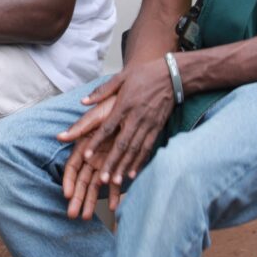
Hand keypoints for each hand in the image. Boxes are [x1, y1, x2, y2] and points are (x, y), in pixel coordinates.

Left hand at [58, 57, 175, 205]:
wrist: (172, 75)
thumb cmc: (144, 75)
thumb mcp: (121, 77)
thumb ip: (102, 91)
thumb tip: (83, 101)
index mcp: (124, 105)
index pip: (107, 127)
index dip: (96, 142)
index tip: (86, 155)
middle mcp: (135, 117)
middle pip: (121, 144)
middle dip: (111, 162)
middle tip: (102, 178)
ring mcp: (148, 124)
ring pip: (135, 150)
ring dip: (125, 166)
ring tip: (115, 181)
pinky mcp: (157, 128)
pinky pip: (148, 148)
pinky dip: (140, 162)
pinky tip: (133, 173)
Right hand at [61, 96, 122, 219]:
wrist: (137, 105)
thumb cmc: (114, 107)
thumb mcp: (98, 116)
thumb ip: (80, 127)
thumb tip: (60, 137)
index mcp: (85, 145)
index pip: (73, 167)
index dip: (69, 181)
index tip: (67, 195)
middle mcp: (94, 156)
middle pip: (83, 180)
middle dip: (78, 198)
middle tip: (73, 215)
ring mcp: (107, 161)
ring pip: (97, 185)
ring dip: (92, 200)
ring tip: (87, 217)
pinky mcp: (121, 164)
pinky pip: (117, 182)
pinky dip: (115, 194)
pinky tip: (115, 208)